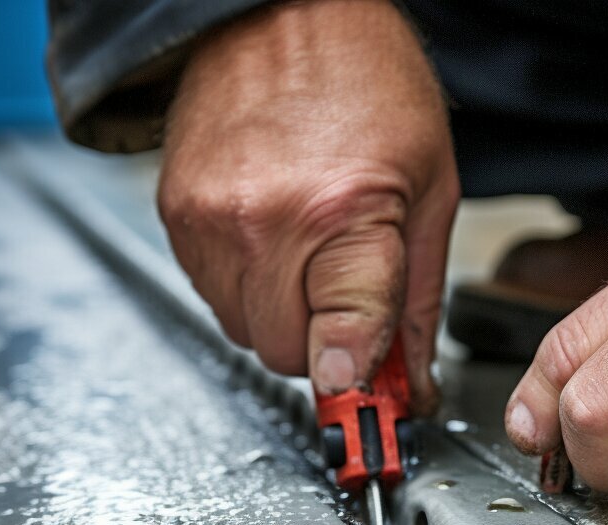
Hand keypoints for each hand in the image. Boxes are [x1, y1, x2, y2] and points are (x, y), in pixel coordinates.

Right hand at [158, 0, 457, 412]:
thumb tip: (412, 380)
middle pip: (287, 356)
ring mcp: (209, 221)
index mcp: (342, 214)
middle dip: (326, 343)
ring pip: (245, 332)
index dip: (361, 381)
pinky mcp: (176, 214)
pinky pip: (211, 294)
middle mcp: (262, 224)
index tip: (374, 402)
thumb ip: (419, 298)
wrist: (280, 7)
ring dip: (284, 314)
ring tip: (312, 249)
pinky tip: (275, 235)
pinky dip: (247, 284)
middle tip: (352, 300)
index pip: (343, 345)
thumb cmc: (365, 78)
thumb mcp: (431, 187)